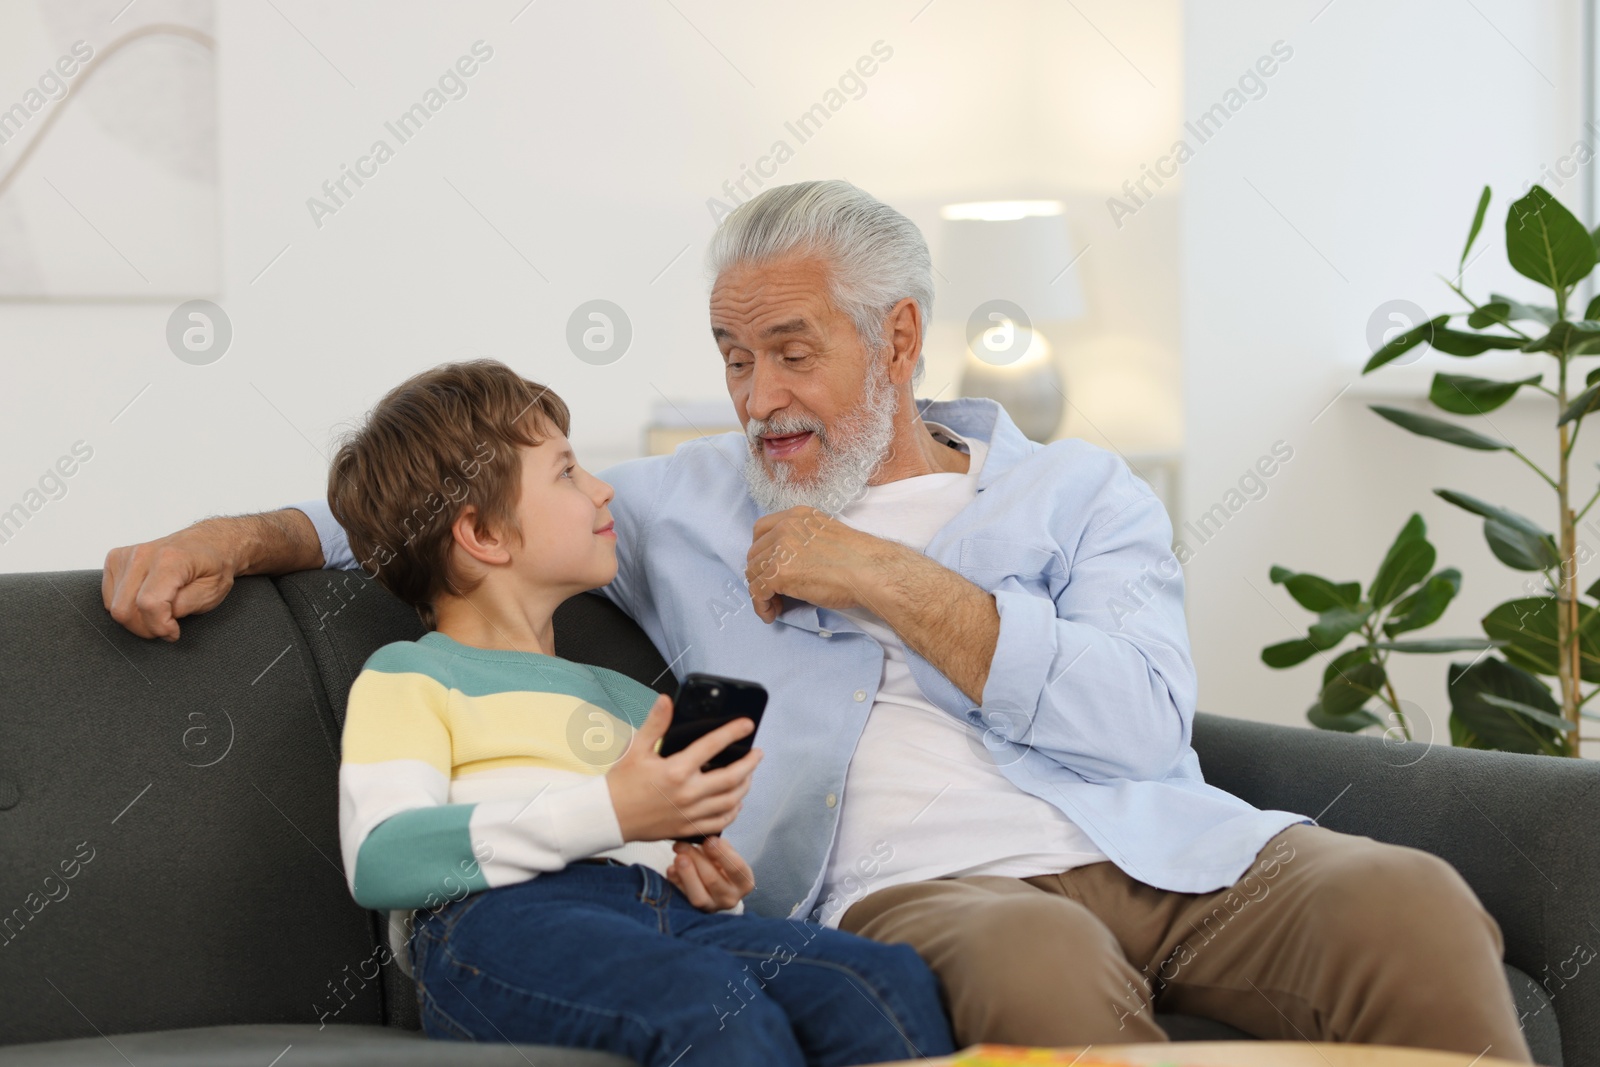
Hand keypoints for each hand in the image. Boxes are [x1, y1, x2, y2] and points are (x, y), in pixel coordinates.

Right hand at [102, 510, 323, 640]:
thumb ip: (182, 607)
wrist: (222, 540)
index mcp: (170, 561)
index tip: (175, 634)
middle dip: (145, 627)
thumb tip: (160, 623)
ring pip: (111, 603)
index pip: (147, 608)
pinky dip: (124, 602)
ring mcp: (130, 553)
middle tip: (170, 629)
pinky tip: (149, 601)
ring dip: (134, 617)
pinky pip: (108, 590)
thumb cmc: (223, 566)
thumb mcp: (213, 592)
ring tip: (163, 616)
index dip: (160, 629)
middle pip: (122, 610)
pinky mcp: (120, 556)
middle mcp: (145, 553)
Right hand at [606, 694, 761, 842]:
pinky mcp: (687, 828)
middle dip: (750, 763)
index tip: (747, 724)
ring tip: (749, 774)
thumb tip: (666, 700)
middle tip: (757, 753)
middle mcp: (687, 793)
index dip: (733, 732)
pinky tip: (735, 802)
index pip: (713, 746)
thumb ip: (655, 724)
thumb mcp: (635, 748)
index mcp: (676, 770)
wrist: (608, 817)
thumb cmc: (621, 783)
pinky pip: (720, 823)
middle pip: (732, 777)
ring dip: (745, 786)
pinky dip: (732, 811)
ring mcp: (689, 813)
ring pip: (730, 801)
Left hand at [667, 835, 754, 910]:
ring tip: (678, 857)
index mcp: (744, 883)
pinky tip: (671, 869)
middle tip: (682, 844)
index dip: (721, 853)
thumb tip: (707, 840)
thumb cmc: (723, 864)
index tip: (708, 839)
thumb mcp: (728, 855)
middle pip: (712, 880)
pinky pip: (683, 898)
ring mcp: (712, 907)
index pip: (736, 868)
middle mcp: (730, 898)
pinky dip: (676, 883)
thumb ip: (720, 848)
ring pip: (698, 896)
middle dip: (696, 859)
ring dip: (686, 874)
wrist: (718, 884)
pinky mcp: (694, 911)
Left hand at [745, 506, 908, 622]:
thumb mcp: (825, 536)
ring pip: (752, 573)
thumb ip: (803, 542)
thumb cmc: (858, 559)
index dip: (761, 551)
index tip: (768, 567)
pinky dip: (761, 606)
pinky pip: (757, 592)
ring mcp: (780, 549)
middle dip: (760, 574)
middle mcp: (785, 527)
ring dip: (761, 592)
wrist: (870, 571)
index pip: (761, 530)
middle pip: (754, 553)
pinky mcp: (779, 573)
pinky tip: (771, 614)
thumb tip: (789, 564)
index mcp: (797, 515)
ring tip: (776, 606)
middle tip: (775, 592)